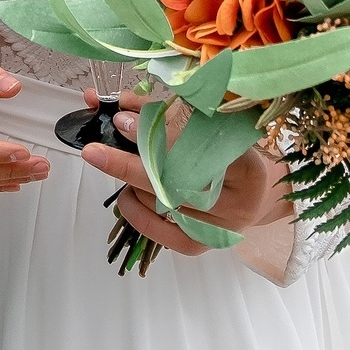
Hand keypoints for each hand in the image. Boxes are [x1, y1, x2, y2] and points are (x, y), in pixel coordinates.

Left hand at [79, 92, 288, 257]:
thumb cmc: (226, 152)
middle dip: (129, 164)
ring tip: (121, 166)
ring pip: (164, 207)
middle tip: (94, 151)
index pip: (199, 149)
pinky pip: (160, 234)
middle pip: (177, 183)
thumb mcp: (204, 126)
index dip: (158, 134)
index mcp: (247, 163)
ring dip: (132, 185)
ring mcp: (221, 229)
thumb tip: (116, 103)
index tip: (122, 119)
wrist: (255, 192)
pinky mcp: (202, 246)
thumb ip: (161, 113)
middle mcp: (239, 201)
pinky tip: (127, 196)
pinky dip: (137, 213)